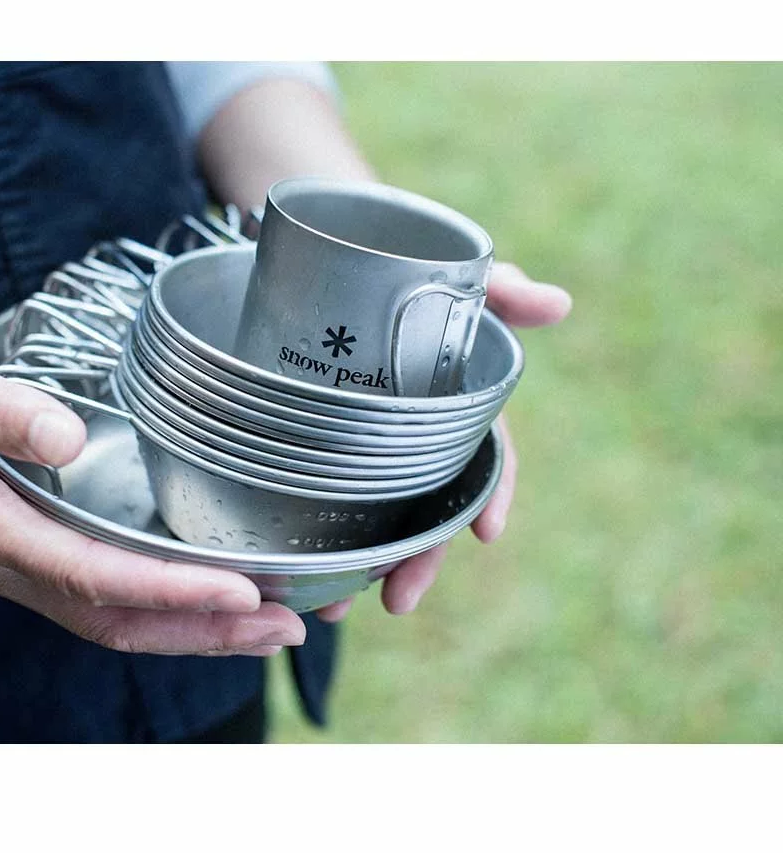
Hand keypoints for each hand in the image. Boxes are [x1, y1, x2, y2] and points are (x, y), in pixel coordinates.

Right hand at [0, 321, 306, 655]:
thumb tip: (69, 438)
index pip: (90, 575)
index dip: (169, 590)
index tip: (240, 592)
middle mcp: (2, 560)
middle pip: (112, 617)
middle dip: (201, 629)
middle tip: (283, 625)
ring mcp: (12, 560)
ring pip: (110, 617)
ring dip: (189, 627)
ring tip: (265, 624)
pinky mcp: (24, 545)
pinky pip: (98, 593)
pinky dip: (158, 604)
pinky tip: (200, 598)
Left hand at [316, 263, 572, 622]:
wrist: (328, 249)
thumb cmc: (402, 263)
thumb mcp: (450, 275)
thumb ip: (498, 290)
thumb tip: (557, 305)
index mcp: (454, 404)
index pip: (485, 459)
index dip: (490, 496)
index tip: (487, 533)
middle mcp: (414, 433)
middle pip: (426, 507)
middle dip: (420, 557)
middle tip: (400, 600)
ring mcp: (366, 441)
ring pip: (373, 515)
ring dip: (360, 565)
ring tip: (337, 604)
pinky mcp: (315, 439)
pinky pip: (318, 495)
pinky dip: (312, 536)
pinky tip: (295, 568)